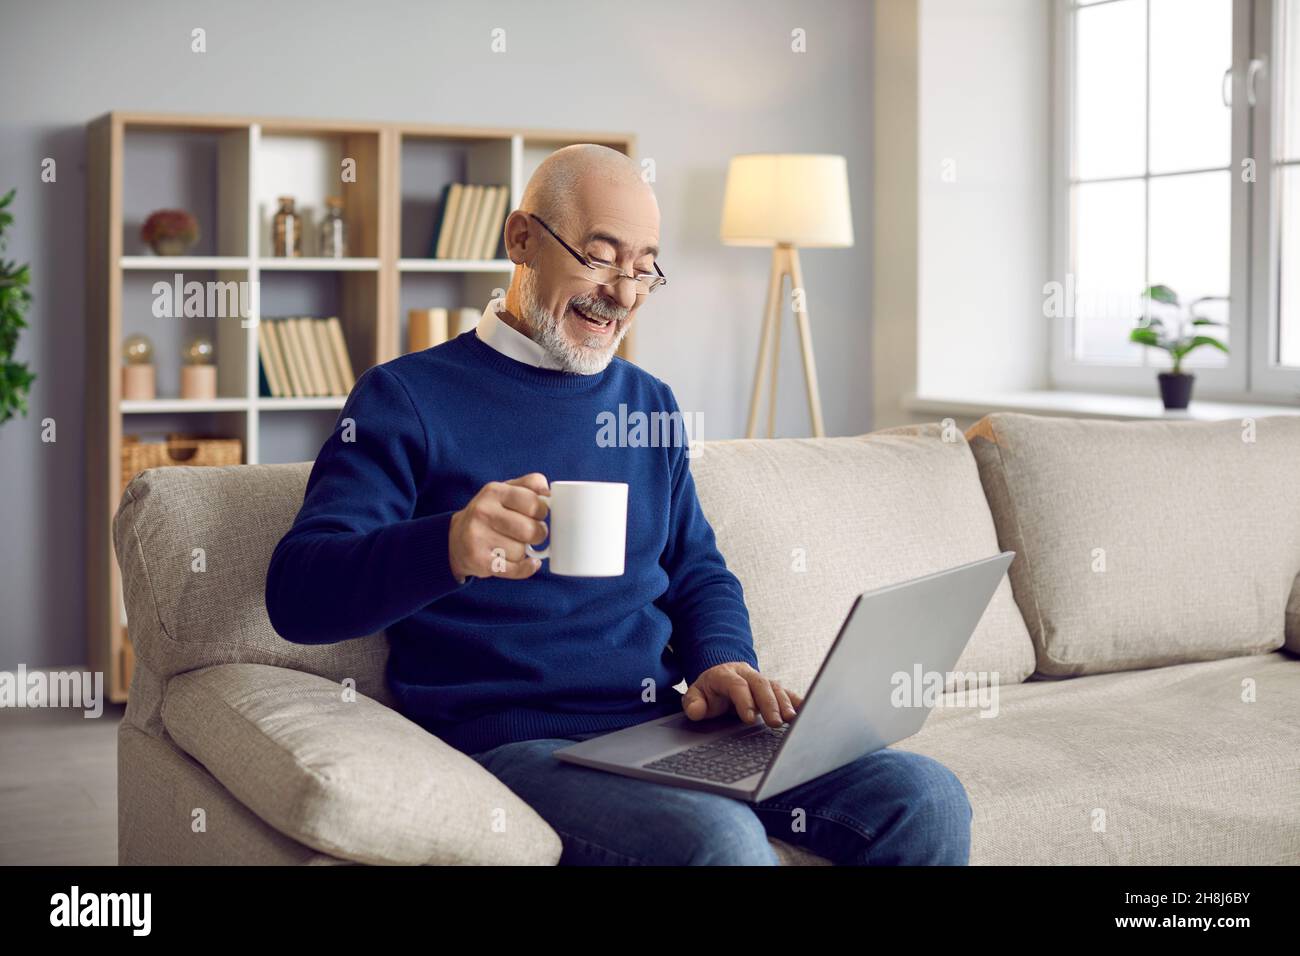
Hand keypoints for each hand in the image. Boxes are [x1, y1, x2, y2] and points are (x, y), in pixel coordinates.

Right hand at [448, 473, 549, 582]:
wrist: (456, 539)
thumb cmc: (490, 514)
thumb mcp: (506, 491)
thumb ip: (530, 484)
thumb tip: (548, 491)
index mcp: (494, 491)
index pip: (533, 502)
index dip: (542, 511)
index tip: (538, 515)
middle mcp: (483, 512)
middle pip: (530, 530)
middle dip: (538, 534)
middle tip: (532, 533)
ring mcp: (478, 537)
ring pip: (521, 551)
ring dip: (524, 551)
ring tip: (514, 544)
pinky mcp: (478, 560)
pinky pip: (515, 569)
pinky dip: (526, 569)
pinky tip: (527, 562)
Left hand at [681, 662, 801, 727]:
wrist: (720, 679)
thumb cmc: (709, 691)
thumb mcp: (695, 695)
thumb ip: (693, 703)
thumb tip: (696, 711)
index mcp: (725, 674)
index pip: (737, 685)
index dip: (744, 700)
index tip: (748, 718)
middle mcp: (746, 674)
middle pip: (760, 684)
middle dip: (769, 703)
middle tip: (774, 722)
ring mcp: (761, 680)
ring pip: (775, 687)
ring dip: (785, 703)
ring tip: (791, 719)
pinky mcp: (771, 688)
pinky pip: (786, 692)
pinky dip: (796, 700)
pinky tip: (806, 709)